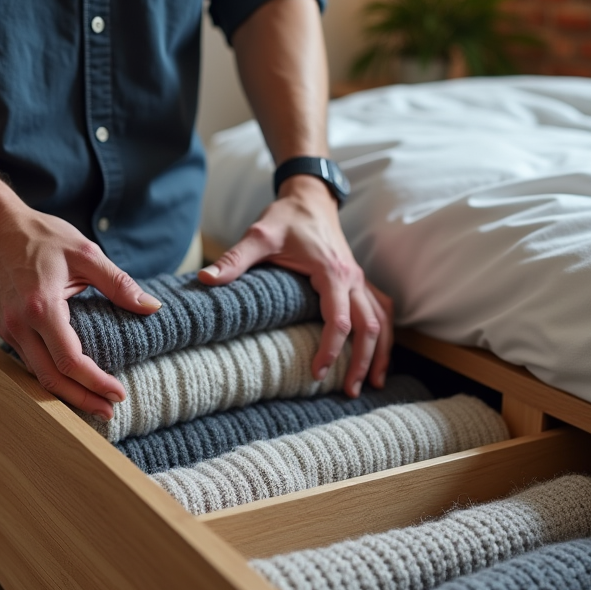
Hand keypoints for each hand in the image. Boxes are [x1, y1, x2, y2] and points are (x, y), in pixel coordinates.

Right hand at [0, 198, 161, 418]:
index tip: (119, 392)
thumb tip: (152, 307)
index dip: (96, 382)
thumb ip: (119, 283)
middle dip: (82, 399)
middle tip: (110, 411)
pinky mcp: (6, 328)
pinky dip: (51, 377)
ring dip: (65, 394)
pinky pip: (29, 362)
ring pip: (37, 375)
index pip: (70, 360)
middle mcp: (19, 324)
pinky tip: (71, 382)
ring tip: (94, 403)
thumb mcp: (86, 253)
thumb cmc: (42, 236)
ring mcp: (9, 329)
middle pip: (51, 378)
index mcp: (41, 307)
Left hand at [198, 175, 392, 396]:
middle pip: (370, 327)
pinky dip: (385, 335)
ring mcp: (360, 279)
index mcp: (332, 272)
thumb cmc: (286, 218)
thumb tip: (205, 280)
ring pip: (383, 321)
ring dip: (381, 353)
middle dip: (363, 362)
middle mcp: (353, 277)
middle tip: (351, 392)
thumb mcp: (258, 235)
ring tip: (372, 384)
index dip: (332, 350)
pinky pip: (382, 310)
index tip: (318, 373)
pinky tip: (380, 355)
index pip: (340, 319)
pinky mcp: (360, 280)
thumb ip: (234, 259)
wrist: (310, 197)